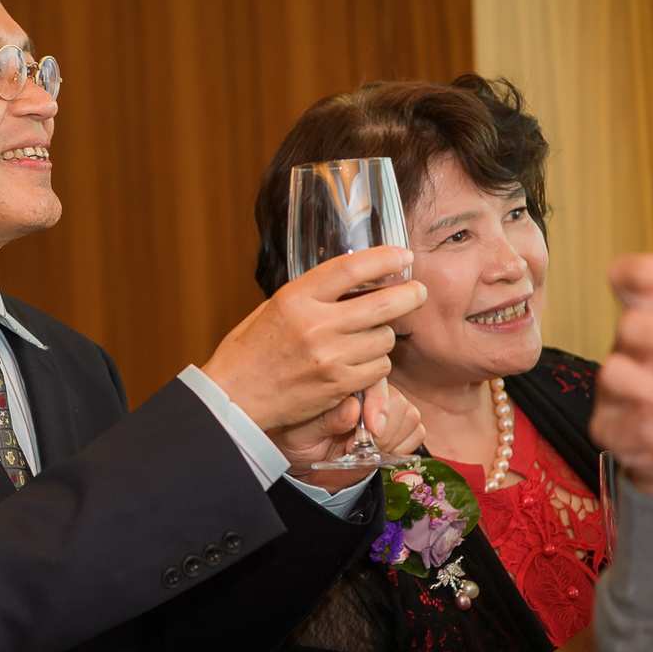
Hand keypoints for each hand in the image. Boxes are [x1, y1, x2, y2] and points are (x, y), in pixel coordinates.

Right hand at [203, 246, 425, 431]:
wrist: (234, 396)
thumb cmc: (250, 350)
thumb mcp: (273, 307)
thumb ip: (312, 294)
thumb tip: (355, 279)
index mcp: (296, 298)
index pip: (351, 268)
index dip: (384, 258)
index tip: (403, 255)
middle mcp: (316, 325)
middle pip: (383, 303)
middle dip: (409, 295)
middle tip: (418, 291)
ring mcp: (330, 357)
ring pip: (384, 338)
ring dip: (384, 335)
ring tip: (369, 335)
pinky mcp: (338, 385)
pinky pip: (378, 369)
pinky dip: (376, 364)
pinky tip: (360, 362)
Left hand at [277, 380, 424, 491]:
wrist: (308, 459)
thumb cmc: (300, 439)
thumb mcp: (302, 432)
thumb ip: (327, 420)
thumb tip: (353, 408)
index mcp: (343, 380)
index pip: (374, 378)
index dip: (377, 403)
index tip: (372, 430)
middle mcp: (369, 388)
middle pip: (396, 399)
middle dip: (381, 431)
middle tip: (354, 447)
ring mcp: (388, 404)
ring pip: (408, 416)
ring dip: (388, 441)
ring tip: (360, 450)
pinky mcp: (402, 423)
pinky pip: (416, 432)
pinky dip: (399, 448)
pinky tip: (376, 453)